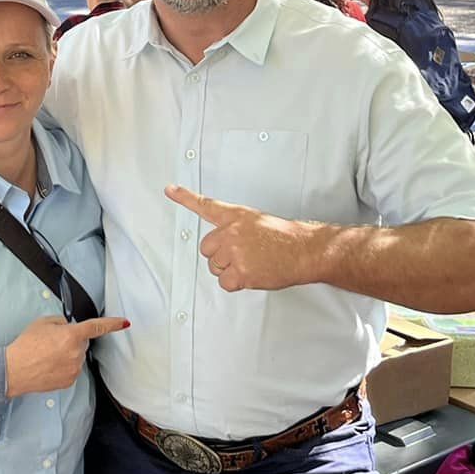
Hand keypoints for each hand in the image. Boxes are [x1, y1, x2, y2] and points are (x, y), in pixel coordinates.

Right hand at [4, 315, 129, 396]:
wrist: (14, 370)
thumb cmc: (25, 346)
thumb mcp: (42, 323)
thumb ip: (61, 323)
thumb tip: (68, 328)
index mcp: (72, 335)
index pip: (97, 327)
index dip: (112, 324)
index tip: (124, 323)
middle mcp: (76, 353)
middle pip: (82, 342)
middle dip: (72, 340)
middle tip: (51, 342)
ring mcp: (74, 369)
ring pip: (77, 357)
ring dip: (67, 354)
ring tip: (46, 356)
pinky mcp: (69, 381)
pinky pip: (72, 370)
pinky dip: (63, 367)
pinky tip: (48, 366)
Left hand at [167, 185, 317, 292]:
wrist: (304, 250)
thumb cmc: (285, 238)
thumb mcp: (258, 222)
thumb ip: (237, 230)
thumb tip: (226, 244)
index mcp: (236, 216)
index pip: (206, 205)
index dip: (185, 197)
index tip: (170, 190)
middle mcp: (232, 232)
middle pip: (207, 249)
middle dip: (220, 256)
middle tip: (242, 256)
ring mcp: (235, 252)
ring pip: (216, 268)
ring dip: (230, 270)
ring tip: (253, 264)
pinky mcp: (241, 271)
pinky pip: (225, 282)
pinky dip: (237, 283)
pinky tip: (253, 275)